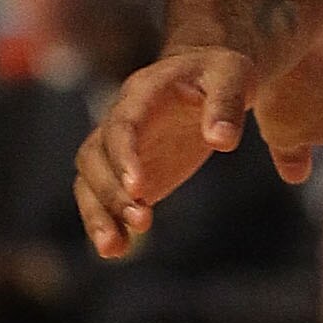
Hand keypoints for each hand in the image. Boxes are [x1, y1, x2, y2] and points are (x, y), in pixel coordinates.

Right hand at [74, 47, 261, 260]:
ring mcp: (119, 147)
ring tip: (115, 248)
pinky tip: (119, 250)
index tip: (139, 188)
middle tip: (142, 221)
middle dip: (111, 192)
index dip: (124, 155)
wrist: (204, 74)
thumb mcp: (233, 76)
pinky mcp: (127, 169)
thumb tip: (222, 142)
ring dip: (97, 213)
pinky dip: (106, 222)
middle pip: (94, 156)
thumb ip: (227, 105)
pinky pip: (103, 196)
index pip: (121, 124)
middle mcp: (120, 120)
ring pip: (89, 180)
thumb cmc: (220, 72)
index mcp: (143, 93)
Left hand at [249, 0, 322, 181]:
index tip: (282, 104)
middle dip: (322, 82)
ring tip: (292, 47)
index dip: (306, 114)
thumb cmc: (285, 90)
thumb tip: (296, 175)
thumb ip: (291, 155)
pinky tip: (301, 18)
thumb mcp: (279, 131)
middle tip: (286, 74)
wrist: (298, 36)